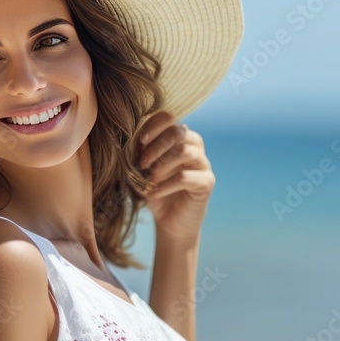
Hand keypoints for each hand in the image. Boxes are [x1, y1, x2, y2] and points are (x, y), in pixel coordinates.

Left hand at [136, 111, 213, 244]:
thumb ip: (139, 153)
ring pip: (185, 152)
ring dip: (162, 164)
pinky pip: (186, 177)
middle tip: (142, 163)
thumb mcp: (143, 170)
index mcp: (178, 138)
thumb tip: (132, 140)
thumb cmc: (155, 191)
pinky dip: (166, 185)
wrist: (169, 222)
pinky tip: (153, 193)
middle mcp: (194, 146)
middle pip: (179, 132)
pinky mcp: (207, 183)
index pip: (168, 119)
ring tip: (149, 178)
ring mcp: (203, 164)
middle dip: (157, 146)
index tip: (139, 141)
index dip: (153, 126)